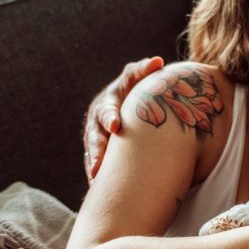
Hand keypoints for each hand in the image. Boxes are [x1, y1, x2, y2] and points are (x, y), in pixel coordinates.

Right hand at [83, 56, 163, 181]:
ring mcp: (95, 137)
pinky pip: (95, 164)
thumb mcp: (136, 78)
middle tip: (100, 163)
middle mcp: (97, 120)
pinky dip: (96, 176)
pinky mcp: (96, 151)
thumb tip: (157, 61)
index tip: (116, 126)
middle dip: (98, 149)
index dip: (110, 117)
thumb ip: (144, 70)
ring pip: (92, 153)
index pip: (107, 109)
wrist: (126, 104)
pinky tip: (99, 188)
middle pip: (95, 136)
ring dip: (95, 166)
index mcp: (107, 102)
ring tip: (97, 179)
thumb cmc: (135, 89)